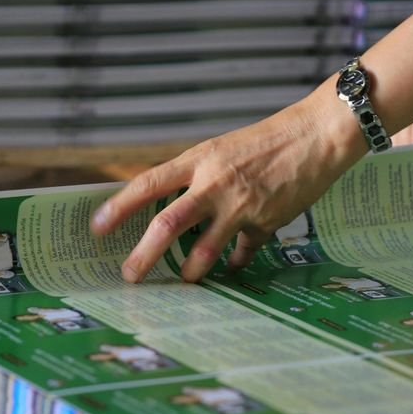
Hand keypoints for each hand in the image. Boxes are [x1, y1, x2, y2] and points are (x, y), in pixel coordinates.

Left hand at [91, 78, 367, 282]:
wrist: (316, 134)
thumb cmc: (266, 141)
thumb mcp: (222, 151)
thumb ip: (197, 180)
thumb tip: (171, 216)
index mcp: (199, 159)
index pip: (149, 183)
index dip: (119, 207)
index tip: (97, 227)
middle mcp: (215, 182)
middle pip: (168, 222)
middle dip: (145, 254)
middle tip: (129, 275)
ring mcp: (241, 204)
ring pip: (205, 246)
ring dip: (191, 269)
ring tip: (184, 278)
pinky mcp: (266, 221)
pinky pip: (243, 250)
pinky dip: (236, 261)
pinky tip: (234, 266)